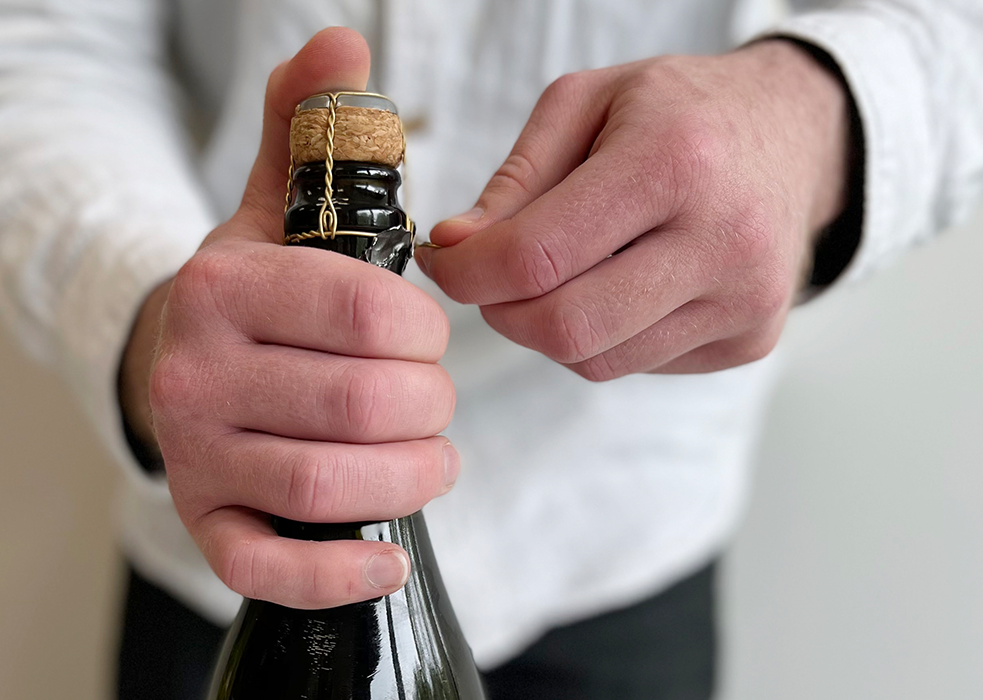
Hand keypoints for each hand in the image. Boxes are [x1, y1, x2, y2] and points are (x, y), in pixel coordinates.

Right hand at [119, 29, 454, 608]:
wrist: (175, 368)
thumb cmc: (254, 297)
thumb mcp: (273, 207)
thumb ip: (308, 129)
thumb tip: (342, 40)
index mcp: (224, 286)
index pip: (365, 312)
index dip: (427, 332)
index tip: (430, 337)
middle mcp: (196, 372)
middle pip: (358, 404)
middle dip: (428, 406)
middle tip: (435, 400)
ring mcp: (195, 456)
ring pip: (326, 485)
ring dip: (407, 477)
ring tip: (429, 458)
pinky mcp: (205, 525)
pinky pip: (268, 568)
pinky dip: (339, 573)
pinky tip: (388, 559)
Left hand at [417, 40, 848, 379]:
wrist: (796, 133)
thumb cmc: (680, 112)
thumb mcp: (587, 103)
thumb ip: (515, 179)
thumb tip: (456, 246)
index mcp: (675, 162)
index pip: (537, 256)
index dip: (468, 273)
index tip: (445, 261)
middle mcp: (723, 239)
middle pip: (565, 327)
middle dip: (501, 312)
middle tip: (489, 278)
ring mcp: (745, 300)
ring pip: (596, 361)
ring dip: (548, 328)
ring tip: (558, 273)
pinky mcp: (752, 338)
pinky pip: (637, 365)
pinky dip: (602, 336)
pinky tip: (617, 284)